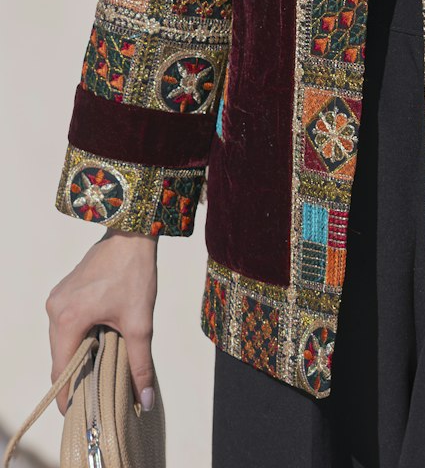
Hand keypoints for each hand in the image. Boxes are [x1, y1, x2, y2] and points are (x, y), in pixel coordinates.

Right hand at [46, 229, 158, 415]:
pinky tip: (98, 344)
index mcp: (67, 320)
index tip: (79, 415)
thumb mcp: (141, 323)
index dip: (68, 396)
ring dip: (78, 356)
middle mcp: (54, 310)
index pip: (60, 372)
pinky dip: (78, 338)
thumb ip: (141, 364)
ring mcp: (57, 299)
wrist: (131, 233)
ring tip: (99, 371)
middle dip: (77, 376)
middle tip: (95, 396)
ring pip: (62, 342)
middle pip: (60, 358)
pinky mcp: (63, 292)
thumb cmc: (135, 274)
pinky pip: (65, 325)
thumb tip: (145, 398)